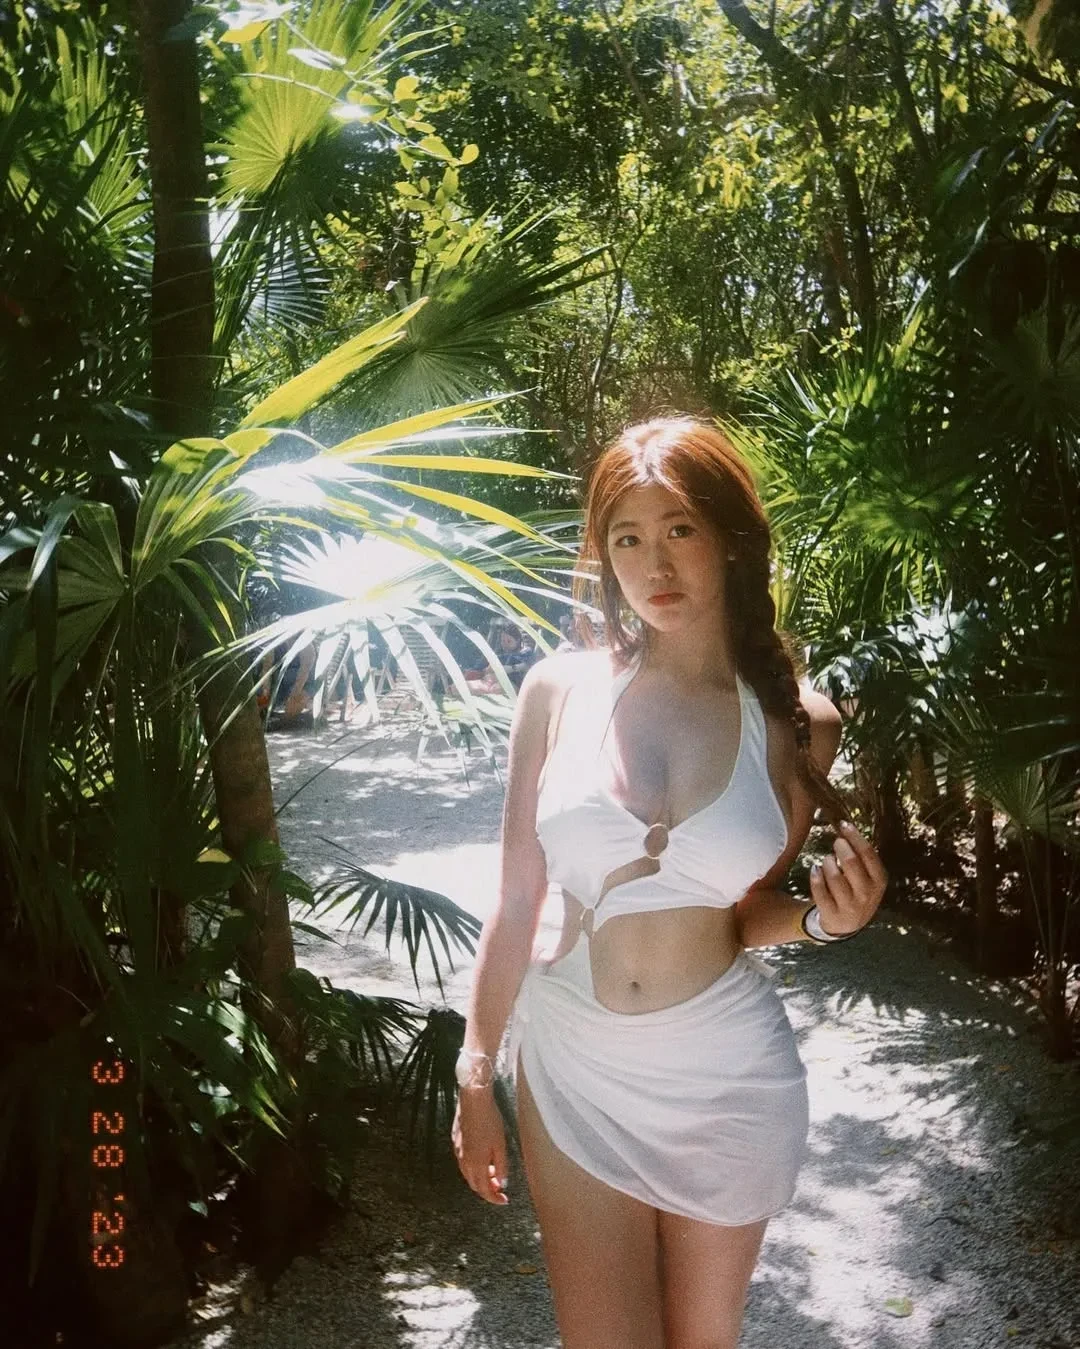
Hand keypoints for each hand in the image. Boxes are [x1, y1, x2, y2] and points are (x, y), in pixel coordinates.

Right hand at [451, 1090, 509, 1206]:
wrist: (474, 1100)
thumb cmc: (490, 1120)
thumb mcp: (501, 1145)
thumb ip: (501, 1167)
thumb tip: (502, 1183)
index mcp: (476, 1164)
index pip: (484, 1190)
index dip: (494, 1198)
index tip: (504, 1200)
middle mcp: (464, 1160)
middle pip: (474, 1185)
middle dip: (488, 1190)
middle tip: (500, 1189)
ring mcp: (458, 1151)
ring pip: (468, 1174)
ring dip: (480, 1179)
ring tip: (493, 1174)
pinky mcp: (456, 1141)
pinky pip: (463, 1162)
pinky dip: (474, 1167)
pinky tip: (483, 1159)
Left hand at [809, 820, 887, 936]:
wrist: (846, 924)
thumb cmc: (856, 891)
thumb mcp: (867, 876)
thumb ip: (861, 856)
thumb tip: (846, 826)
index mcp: (879, 882)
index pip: (869, 855)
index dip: (855, 837)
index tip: (844, 824)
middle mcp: (867, 895)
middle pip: (851, 863)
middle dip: (840, 847)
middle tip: (836, 843)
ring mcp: (850, 906)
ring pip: (833, 875)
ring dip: (827, 862)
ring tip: (828, 861)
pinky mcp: (832, 914)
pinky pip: (819, 890)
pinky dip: (815, 876)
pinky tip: (816, 871)